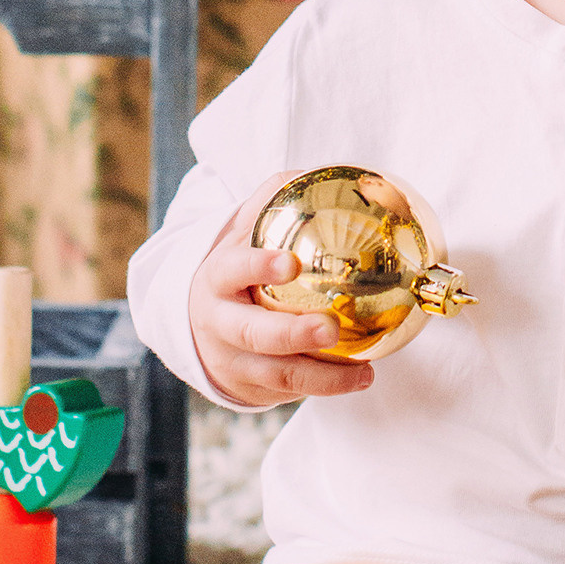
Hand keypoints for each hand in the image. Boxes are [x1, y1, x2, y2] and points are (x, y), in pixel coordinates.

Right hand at [188, 180, 375, 408]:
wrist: (200, 321)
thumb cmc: (237, 268)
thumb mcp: (245, 231)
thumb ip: (275, 200)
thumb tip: (324, 172)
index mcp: (217, 278)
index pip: (232, 269)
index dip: (258, 266)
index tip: (290, 263)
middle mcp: (218, 323)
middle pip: (252, 333)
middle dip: (293, 333)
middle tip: (331, 328)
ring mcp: (231, 360)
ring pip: (275, 373)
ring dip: (322, 376)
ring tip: (363, 373)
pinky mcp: (249, 389)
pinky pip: (287, 391)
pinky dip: (323, 387)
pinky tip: (357, 378)